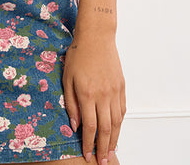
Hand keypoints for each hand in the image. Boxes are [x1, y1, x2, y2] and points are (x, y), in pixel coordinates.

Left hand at [62, 32, 125, 163]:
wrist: (97, 36)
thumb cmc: (78, 54)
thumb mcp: (67, 77)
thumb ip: (71, 103)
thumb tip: (75, 126)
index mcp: (87, 93)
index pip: (90, 127)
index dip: (89, 144)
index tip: (87, 155)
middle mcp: (103, 95)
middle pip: (106, 129)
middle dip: (103, 148)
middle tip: (102, 162)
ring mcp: (114, 91)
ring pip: (117, 122)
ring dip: (114, 139)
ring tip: (110, 152)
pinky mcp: (121, 86)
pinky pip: (122, 110)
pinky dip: (120, 123)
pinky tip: (116, 131)